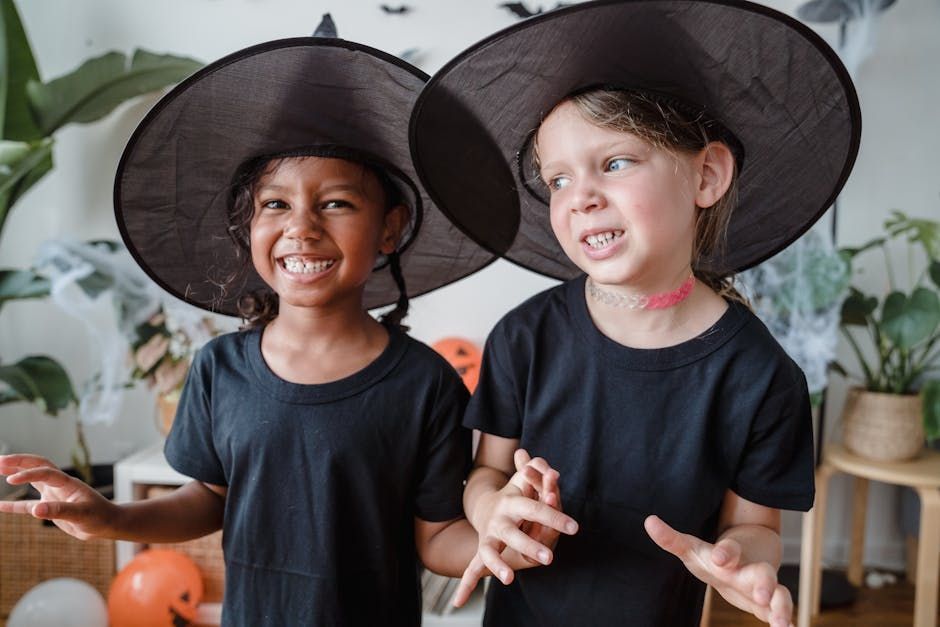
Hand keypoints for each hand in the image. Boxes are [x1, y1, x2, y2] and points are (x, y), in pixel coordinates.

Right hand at [0, 454, 118, 539]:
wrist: (107, 524)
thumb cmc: (99, 516)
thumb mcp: (82, 514)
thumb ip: (60, 511)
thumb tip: (36, 510)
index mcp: (68, 483)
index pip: (46, 472)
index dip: (28, 474)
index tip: (10, 480)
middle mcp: (59, 485)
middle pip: (37, 466)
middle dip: (19, 462)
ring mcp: (53, 495)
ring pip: (31, 480)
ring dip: (16, 473)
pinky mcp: (49, 507)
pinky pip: (27, 505)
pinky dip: (13, 505)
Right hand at [452, 450, 577, 606]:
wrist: (488, 506)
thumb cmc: (517, 496)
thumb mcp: (528, 482)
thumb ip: (540, 475)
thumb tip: (552, 469)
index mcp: (512, 504)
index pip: (536, 509)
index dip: (555, 516)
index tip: (575, 528)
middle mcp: (498, 521)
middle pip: (512, 533)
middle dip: (530, 545)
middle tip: (550, 559)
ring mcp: (488, 537)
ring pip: (489, 552)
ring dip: (497, 565)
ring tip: (509, 579)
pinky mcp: (482, 552)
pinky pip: (472, 570)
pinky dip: (465, 587)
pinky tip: (458, 603)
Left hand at [644, 515, 792, 626]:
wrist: (750, 555)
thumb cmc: (715, 557)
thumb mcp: (693, 549)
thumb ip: (671, 539)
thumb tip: (648, 521)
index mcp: (730, 556)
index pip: (729, 550)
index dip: (725, 553)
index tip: (720, 559)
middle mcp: (750, 570)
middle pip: (762, 573)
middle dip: (763, 583)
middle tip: (760, 594)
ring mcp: (764, 587)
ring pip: (780, 594)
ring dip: (781, 607)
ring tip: (781, 623)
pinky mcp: (770, 604)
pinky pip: (781, 612)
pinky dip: (785, 621)